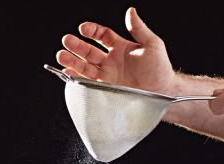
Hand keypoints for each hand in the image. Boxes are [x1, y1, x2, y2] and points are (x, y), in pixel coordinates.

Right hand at [56, 7, 175, 93]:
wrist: (162, 92)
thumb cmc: (160, 68)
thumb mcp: (152, 44)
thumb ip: (139, 28)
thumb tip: (130, 11)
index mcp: (121, 47)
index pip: (102, 35)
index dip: (92, 31)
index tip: (83, 28)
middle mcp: (111, 60)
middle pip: (89, 50)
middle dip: (77, 46)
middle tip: (66, 40)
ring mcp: (107, 75)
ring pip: (85, 65)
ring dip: (72, 60)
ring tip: (61, 55)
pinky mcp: (105, 89)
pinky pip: (88, 82)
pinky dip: (77, 78)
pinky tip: (68, 72)